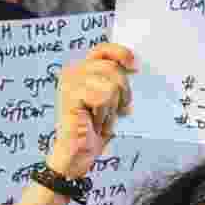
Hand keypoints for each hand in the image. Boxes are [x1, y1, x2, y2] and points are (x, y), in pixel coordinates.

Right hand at [47, 44, 134, 178]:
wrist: (78, 153)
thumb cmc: (94, 128)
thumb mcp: (111, 100)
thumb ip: (117, 81)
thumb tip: (135, 69)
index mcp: (82, 70)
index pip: (103, 50)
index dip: (121, 53)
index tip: (135, 66)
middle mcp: (73, 72)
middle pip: (112, 68)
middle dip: (123, 92)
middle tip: (118, 110)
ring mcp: (70, 83)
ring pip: (111, 83)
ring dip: (112, 107)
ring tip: (102, 118)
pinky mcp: (70, 95)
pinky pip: (103, 97)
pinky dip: (104, 113)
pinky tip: (94, 122)